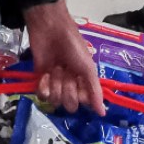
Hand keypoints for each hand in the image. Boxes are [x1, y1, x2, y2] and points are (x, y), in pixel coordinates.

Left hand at [23, 1, 105, 115]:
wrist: (51, 30)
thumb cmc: (73, 46)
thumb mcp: (88, 68)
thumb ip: (95, 91)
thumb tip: (103, 113)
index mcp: (84, 82)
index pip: (84, 102)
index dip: (81, 94)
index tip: (79, 80)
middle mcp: (70, 85)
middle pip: (70, 104)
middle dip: (67, 89)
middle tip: (66, 72)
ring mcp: (55, 82)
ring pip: (56, 101)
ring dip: (56, 84)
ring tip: (55, 68)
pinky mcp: (40, 79)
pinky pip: (42, 95)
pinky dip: (43, 86)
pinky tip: (45, 74)